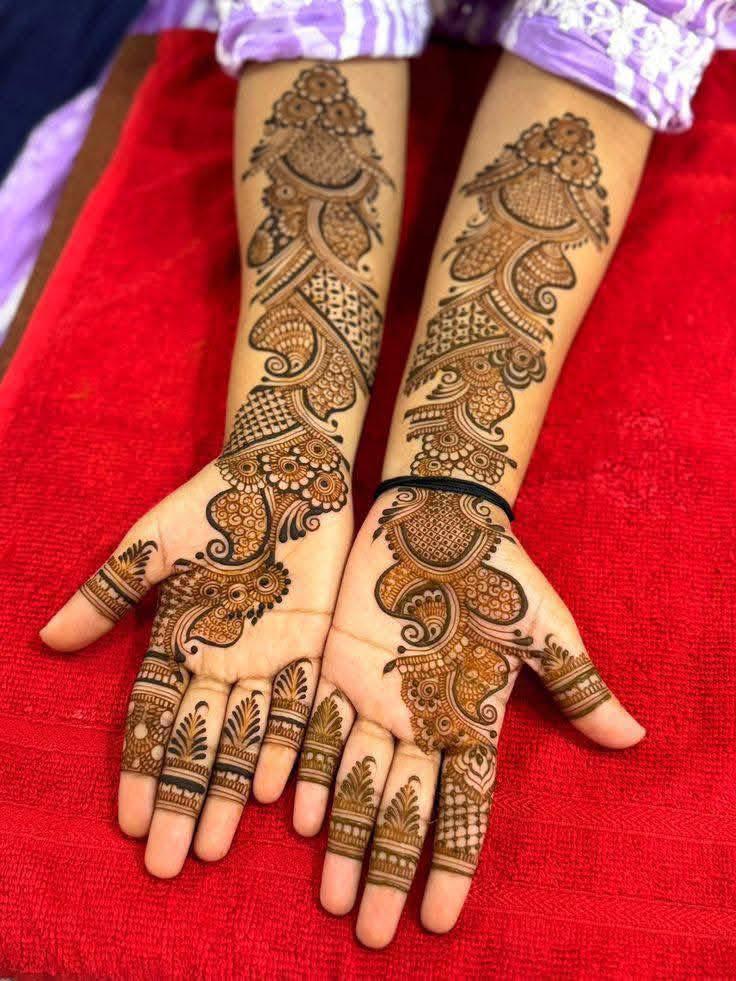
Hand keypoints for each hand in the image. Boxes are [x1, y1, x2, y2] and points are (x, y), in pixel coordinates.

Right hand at [41, 404, 353, 878]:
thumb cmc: (214, 501)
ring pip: (247, 739)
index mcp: (179, 641)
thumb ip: (109, 592)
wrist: (288, 470)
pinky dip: (291, 748)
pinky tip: (281, 794)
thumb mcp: (153, 542)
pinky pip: (301, 707)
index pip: (152, 719)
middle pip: (197, 744)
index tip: (127, 820)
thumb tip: (46, 642)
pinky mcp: (313, 646)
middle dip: (181, 800)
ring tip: (216, 847)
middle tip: (167, 862)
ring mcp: (268, 659)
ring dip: (232, 793)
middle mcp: (221, 662)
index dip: (141, 767)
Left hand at [293, 486, 643, 946]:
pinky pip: (320, 727)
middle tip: (367, 932)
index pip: (461, 806)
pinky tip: (297, 814)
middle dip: (386, 866)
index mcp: (472, 719)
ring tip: (329, 896)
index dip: (450, 862)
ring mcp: (377, 696)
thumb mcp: (543, 627)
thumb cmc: (499, 570)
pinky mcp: (337, 666)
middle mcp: (421, 720)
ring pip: (356, 780)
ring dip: (343, 836)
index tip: (436, 920)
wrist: (440, 515)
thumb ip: (577, 683)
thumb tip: (635, 739)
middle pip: (402, 807)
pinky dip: (310, 768)